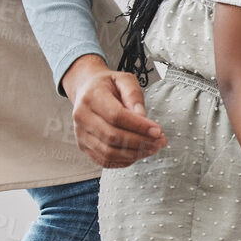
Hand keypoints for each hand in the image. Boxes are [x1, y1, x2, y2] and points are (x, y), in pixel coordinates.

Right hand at [62, 54, 166, 168]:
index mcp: (91, 97)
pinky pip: (104, 160)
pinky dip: (124, 161)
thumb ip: (134, 95)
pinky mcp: (83, 146)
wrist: (86, 89)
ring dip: (134, 154)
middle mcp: (82, 116)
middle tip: (159, 141)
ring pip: (108, 152)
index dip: (139, 126)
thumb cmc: (107, 85)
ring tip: (152, 148)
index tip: (158, 130)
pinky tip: (138, 154)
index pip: (116, 116)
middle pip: (112, 136)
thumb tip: (142, 116)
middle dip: (140, 142)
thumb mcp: (124, 79)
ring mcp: (80, 133)